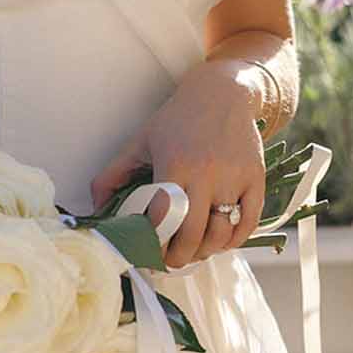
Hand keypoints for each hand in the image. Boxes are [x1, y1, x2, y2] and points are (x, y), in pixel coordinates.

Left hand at [87, 65, 266, 270]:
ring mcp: (234, 177)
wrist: (223, 92)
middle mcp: (206, 174)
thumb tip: (96, 208)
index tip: (148, 254)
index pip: (163, 221)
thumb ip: (113, 175)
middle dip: (178, 257)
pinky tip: (221, 240)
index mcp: (174, 165)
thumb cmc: (178, 118)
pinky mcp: (255, 178)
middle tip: (170, 260)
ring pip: (222, 233)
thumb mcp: (141, 141)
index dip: (154, 245)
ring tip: (194, 251)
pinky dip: (235, 239)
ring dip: (207, 251)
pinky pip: (249, 222)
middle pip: (193, 236)